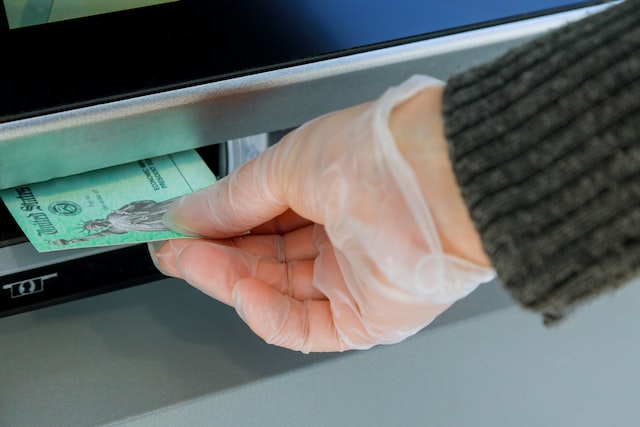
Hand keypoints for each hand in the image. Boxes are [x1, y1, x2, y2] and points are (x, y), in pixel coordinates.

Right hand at [149, 75, 493, 352]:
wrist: (439, 177)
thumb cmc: (379, 154)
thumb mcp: (287, 164)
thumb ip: (235, 198)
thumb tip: (189, 212)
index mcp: (328, 195)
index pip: (261, 219)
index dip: (216, 224)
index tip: (178, 224)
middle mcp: (342, 238)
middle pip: (265, 258)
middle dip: (215, 254)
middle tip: (174, 248)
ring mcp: (353, 279)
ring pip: (278, 293)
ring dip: (230, 279)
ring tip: (191, 260)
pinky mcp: (368, 316)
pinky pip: (307, 326)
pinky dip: (267, 313)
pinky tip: (239, 291)